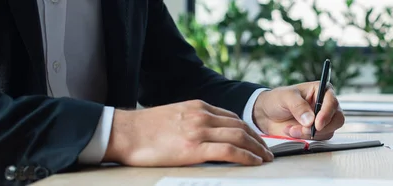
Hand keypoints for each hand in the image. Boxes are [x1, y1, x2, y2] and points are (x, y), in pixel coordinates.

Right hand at [103, 100, 273, 165]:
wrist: (124, 133)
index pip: (231, 117)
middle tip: (268, 151)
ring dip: (257, 149)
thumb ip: (192, 120)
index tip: (256, 139)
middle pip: (240, 126)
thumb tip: (204, 134)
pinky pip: (230, 151)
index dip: (248, 129)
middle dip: (258, 140)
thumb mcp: (174, 115)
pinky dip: (246, 156)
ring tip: (266, 158)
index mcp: (198, 107)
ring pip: (239, 137)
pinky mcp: (195, 147)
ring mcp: (200, 130)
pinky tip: (254, 162)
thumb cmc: (144, 129)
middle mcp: (202, 115)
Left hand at [252, 82, 344, 139]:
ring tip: (291, 129)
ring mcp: (322, 121)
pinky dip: (304, 138)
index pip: (333, 102)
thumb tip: (310, 120)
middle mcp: (325, 106)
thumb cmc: (277, 100)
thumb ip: (298, 106)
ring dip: (309, 134)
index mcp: (322, 91)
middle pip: (337, 119)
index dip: (327, 113)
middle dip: (320, 128)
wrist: (267, 114)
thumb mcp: (286, 97)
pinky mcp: (317, 133)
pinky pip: (318, 140)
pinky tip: (292, 132)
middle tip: (304, 130)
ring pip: (327, 132)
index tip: (317, 124)